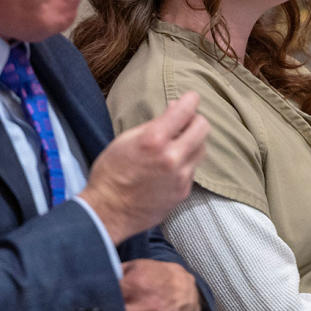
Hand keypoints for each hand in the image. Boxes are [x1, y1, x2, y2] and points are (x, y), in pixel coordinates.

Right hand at [79, 92, 209, 243]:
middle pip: (203, 127)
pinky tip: (171, 165)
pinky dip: (186, 162)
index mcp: (155, 140)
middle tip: (184, 121)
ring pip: (201, 149)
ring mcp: (181, 177)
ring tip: (177, 143)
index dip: (190, 100)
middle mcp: (173, 158)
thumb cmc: (111, 172)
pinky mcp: (183, 192)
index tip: (190, 98)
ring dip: (193, 142)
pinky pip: (193, 169)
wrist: (107, 212)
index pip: (186, 110)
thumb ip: (155, 123)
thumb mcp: (126, 139)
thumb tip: (175, 108)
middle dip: (195, 120)